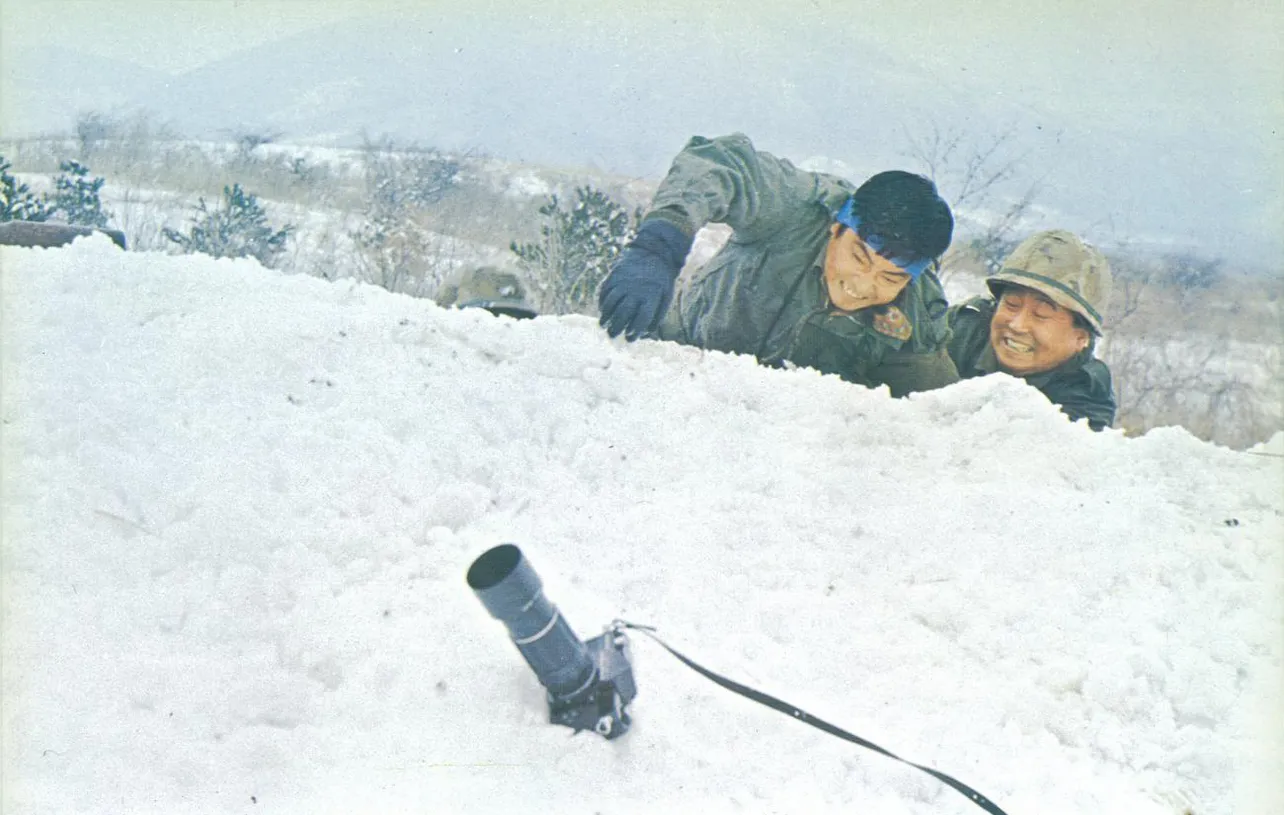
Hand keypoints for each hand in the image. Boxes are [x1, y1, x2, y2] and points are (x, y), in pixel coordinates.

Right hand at [599, 219, 691, 339]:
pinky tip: (602, 311)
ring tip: (603, 325)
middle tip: (612, 335)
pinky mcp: (614, 275)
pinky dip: (602, 303)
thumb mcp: (666, 296)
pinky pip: (604, 292)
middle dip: (616, 327)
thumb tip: (644, 332)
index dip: (634, 331)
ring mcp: (623, 282)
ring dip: (605, 316)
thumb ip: (657, 315)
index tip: (629, 338)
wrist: (654, 252)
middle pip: (623, 313)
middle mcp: (636, 290)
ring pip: (611, 303)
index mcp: (651, 296)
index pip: (641, 319)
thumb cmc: (661, 280)